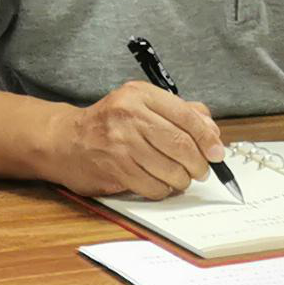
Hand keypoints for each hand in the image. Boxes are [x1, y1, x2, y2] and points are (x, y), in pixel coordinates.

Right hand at [49, 80, 225, 198]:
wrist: (65, 140)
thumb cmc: (110, 122)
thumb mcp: (141, 103)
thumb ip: (179, 111)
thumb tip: (212, 130)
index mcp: (141, 94)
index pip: (186, 116)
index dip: (208, 138)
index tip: (218, 153)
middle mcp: (130, 115)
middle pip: (181, 144)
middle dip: (198, 163)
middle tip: (202, 171)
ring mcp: (121, 143)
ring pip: (170, 169)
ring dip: (182, 179)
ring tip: (181, 178)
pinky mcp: (115, 169)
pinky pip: (152, 186)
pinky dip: (163, 190)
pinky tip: (160, 184)